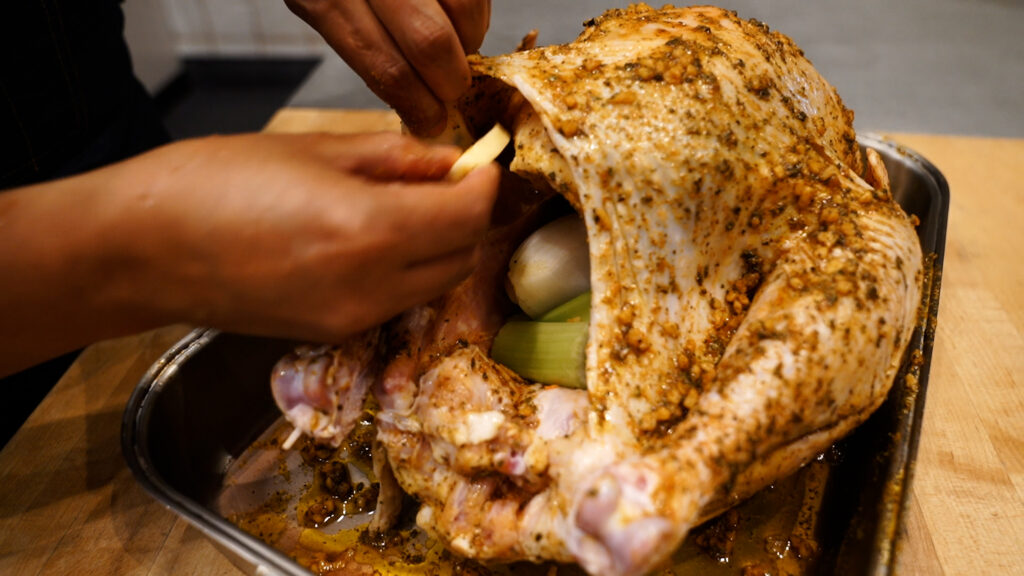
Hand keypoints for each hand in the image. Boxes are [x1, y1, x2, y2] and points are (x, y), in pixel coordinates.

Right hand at [0, 131, 499, 373]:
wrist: (142, 250)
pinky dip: (407, 272)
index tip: (481, 164)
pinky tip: (376, 240)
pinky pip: (396, 303)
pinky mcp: (331, 335)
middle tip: (447, 182)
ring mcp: (352, 320)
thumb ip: (395, 159)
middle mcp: (371, 288)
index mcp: (369, 231)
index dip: (484, 186)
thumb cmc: (213, 182)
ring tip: (409, 208)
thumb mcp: (314, 151)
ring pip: (433, 286)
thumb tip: (449, 163)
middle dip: (467, 218)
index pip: (467, 216)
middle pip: (460, 258)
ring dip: (440, 248)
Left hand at [286, 0, 490, 134]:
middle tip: (450, 92)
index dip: (417, 104)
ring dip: (469, 43)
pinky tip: (456, 15)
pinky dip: (474, 12)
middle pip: (431, 43)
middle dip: (450, 82)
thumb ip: (358, 40)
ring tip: (455, 47)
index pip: (384, 66)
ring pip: (464, 13)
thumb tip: (411, 97)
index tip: (430, 121)